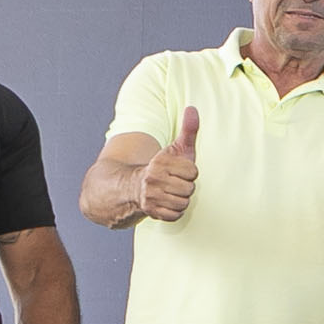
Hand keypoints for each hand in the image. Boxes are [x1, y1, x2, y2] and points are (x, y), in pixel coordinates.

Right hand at [140, 107, 198, 221]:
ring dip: (180, 199)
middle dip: (185, 186)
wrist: (132, 187)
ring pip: (184, 202)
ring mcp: (151, 196)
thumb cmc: (162, 168)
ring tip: (170, 192)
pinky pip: (176, 214)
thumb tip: (192, 108)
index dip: (189, 172)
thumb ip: (188, 130)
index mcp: (160, 162)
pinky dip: (174, 211)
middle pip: (189, 189)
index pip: (192, 171)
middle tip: (174, 183)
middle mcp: (153, 179)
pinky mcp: (151, 211)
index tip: (179, 170)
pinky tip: (166, 203)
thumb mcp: (175, 148)